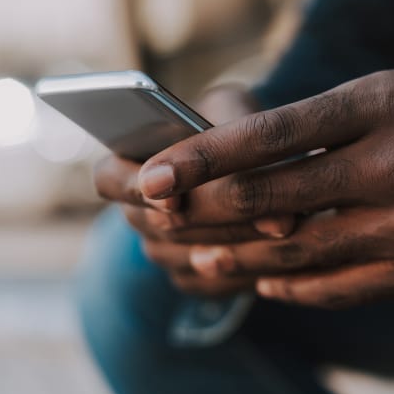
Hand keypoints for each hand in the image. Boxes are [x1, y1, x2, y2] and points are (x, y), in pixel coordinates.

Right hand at [94, 85, 292, 295]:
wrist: (245, 160)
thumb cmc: (229, 126)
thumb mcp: (230, 108)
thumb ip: (232, 129)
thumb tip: (247, 175)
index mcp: (130, 164)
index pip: (109, 180)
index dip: (136, 191)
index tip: (174, 199)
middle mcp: (138, 211)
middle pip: (156, 227)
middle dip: (212, 222)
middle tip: (264, 215)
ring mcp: (161, 246)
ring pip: (184, 259)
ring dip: (234, 247)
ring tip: (283, 230)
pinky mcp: (187, 274)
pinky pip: (206, 284)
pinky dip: (241, 273)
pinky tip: (278, 255)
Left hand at [138, 67, 393, 307]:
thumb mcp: (387, 94)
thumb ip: (319, 127)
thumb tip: (247, 162)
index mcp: (377, 109)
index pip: (268, 133)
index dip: (201, 155)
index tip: (150, 170)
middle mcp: (390, 171)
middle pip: (270, 196)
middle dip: (202, 207)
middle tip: (155, 211)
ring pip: (296, 252)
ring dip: (236, 254)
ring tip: (195, 253)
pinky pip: (339, 288)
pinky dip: (292, 285)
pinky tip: (262, 281)